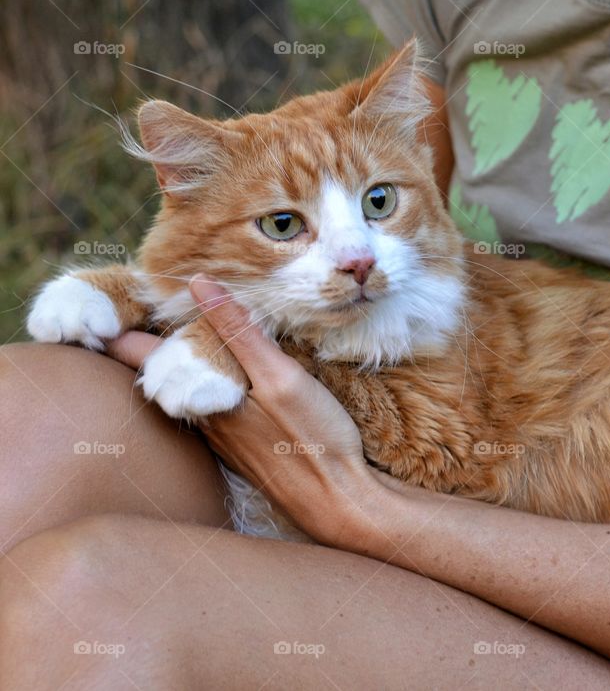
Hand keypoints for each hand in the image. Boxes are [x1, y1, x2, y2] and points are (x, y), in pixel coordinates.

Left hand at [106, 275, 393, 548]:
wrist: (338, 502)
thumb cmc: (312, 439)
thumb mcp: (280, 377)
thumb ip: (238, 333)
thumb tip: (198, 283)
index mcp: (203, 400)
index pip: (144, 359)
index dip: (119, 334)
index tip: (94, 313)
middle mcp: (203, 422)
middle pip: (160, 378)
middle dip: (142, 348)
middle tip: (124, 315)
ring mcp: (224, 439)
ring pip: (185, 396)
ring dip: (175, 368)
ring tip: (169, 337)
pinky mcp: (244, 450)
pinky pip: (211, 411)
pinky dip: (206, 387)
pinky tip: (222, 380)